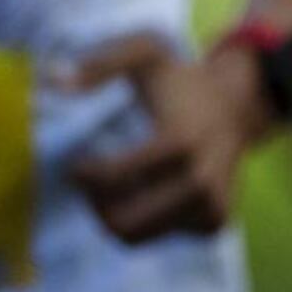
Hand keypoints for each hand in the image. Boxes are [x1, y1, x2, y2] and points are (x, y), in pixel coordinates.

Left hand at [66, 35, 269, 241]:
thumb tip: (52, 82)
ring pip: (138, 236)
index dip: (83, 175)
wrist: (239, 104)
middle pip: (123, 222)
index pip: (113, 178)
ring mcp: (211, 206)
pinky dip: (143, 222)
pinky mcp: (215, 222)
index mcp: (180, 141)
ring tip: (111, 188)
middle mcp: (200, 181)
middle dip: (94, 205)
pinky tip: (145, 193)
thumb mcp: (145, 53)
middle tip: (89, 183)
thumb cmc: (182, 79)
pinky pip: (160, 238)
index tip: (76, 163)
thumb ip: (100, 63)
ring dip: (114, 215)